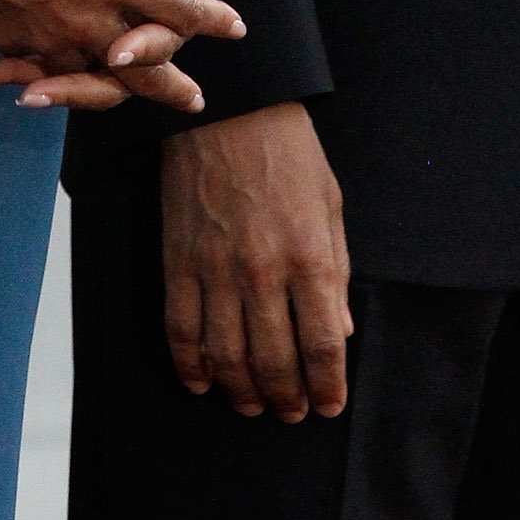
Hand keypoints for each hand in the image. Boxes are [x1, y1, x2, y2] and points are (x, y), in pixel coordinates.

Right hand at [0, 0, 242, 117]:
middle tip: (194, 100)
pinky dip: (56, 74)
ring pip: (92, 75)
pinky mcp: (13, 37)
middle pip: (144, 63)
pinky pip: (42, 65)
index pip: (178, 8)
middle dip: (172, 85)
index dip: (210, 19)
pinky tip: (62, 81)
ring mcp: (50, 32)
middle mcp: (90, 14)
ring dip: (114, 89)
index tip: (235, 27)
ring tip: (128, 98)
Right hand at [161, 102, 350, 421]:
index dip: (328, 386)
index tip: (329, 405)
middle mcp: (263, 272)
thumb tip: (342, 330)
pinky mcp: (178, 261)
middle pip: (275, 362)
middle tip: (291, 413)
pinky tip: (202, 382)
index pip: (323, 346)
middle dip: (286, 399)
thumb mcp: (331, 205)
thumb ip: (336, 271)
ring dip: (241, 392)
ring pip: (226, 357)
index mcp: (309, 257)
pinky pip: (180, 328)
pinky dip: (190, 364)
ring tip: (251, 406)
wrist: (229, 106)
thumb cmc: (288, 151)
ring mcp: (215, 269)